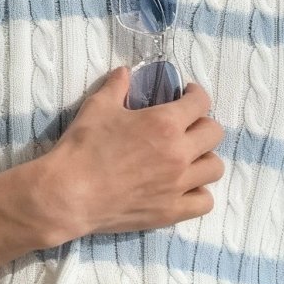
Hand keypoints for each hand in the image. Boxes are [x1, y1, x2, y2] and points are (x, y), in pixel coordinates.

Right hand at [37, 67, 224, 244]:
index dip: (196, 95)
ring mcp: (178, 185)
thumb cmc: (83, 147)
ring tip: (188, 158)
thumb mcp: (97, 107)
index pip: (200, 103)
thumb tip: (125, 72)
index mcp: (165, 124)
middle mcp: (179, 153)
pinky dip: (199, 192)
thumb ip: (116, 86)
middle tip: (186, 126)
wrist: (69, 193)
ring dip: (204, 158)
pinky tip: (185, 187)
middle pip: (214, 133)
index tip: (187, 96)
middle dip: (202, 124)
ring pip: (214, 168)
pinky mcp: (171, 211)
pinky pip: (205, 202)